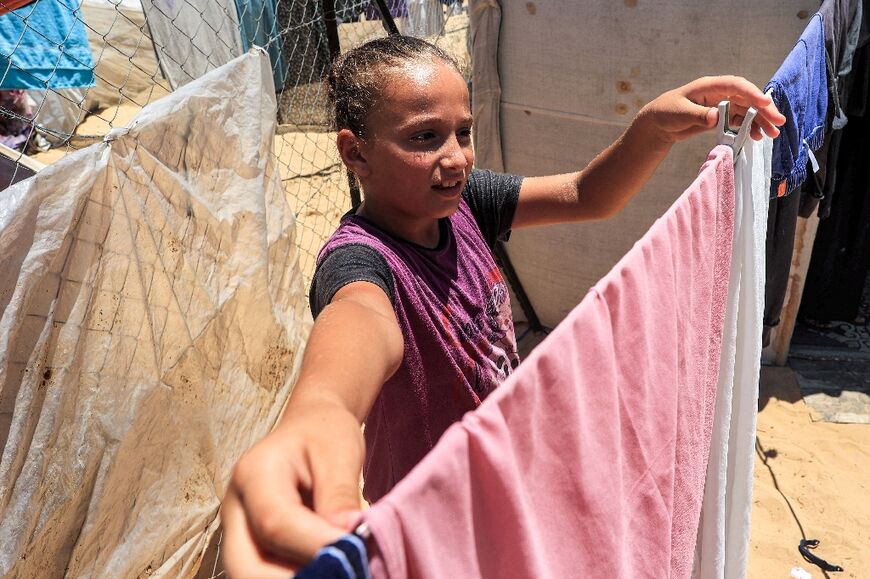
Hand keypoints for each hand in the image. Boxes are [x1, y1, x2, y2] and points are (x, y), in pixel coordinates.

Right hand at [221, 400, 364, 577]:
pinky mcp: (252, 548)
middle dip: (295, 578)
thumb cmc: (325, 435)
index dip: (315, 546)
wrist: (310, 428)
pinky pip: (266, 574)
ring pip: (252, 577)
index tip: (356, 551)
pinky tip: (328, 568)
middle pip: (247, 566)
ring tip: (340, 567)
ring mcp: (238, 532)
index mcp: (254, 474)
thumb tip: (350, 539)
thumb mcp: (341, 452)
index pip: (276, 524)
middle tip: (345, 569)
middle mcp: (235, 509)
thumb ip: (341, 495)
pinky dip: (297, 576)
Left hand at [636, 75, 785, 145]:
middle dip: (763, 110)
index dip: (752, 94)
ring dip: (759, 122)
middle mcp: (719, 93)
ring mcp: (720, 104)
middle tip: (778, 122)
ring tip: (771, 134)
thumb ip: (698, 115)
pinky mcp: (719, 117)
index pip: (736, 86)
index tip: (765, 104)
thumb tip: (715, 117)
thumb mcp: (680, 114)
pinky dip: (747, 128)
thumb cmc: (666, 113)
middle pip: (746, 98)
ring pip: (745, 110)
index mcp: (710, 86)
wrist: (657, 123)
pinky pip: (738, 121)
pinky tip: (755, 137)